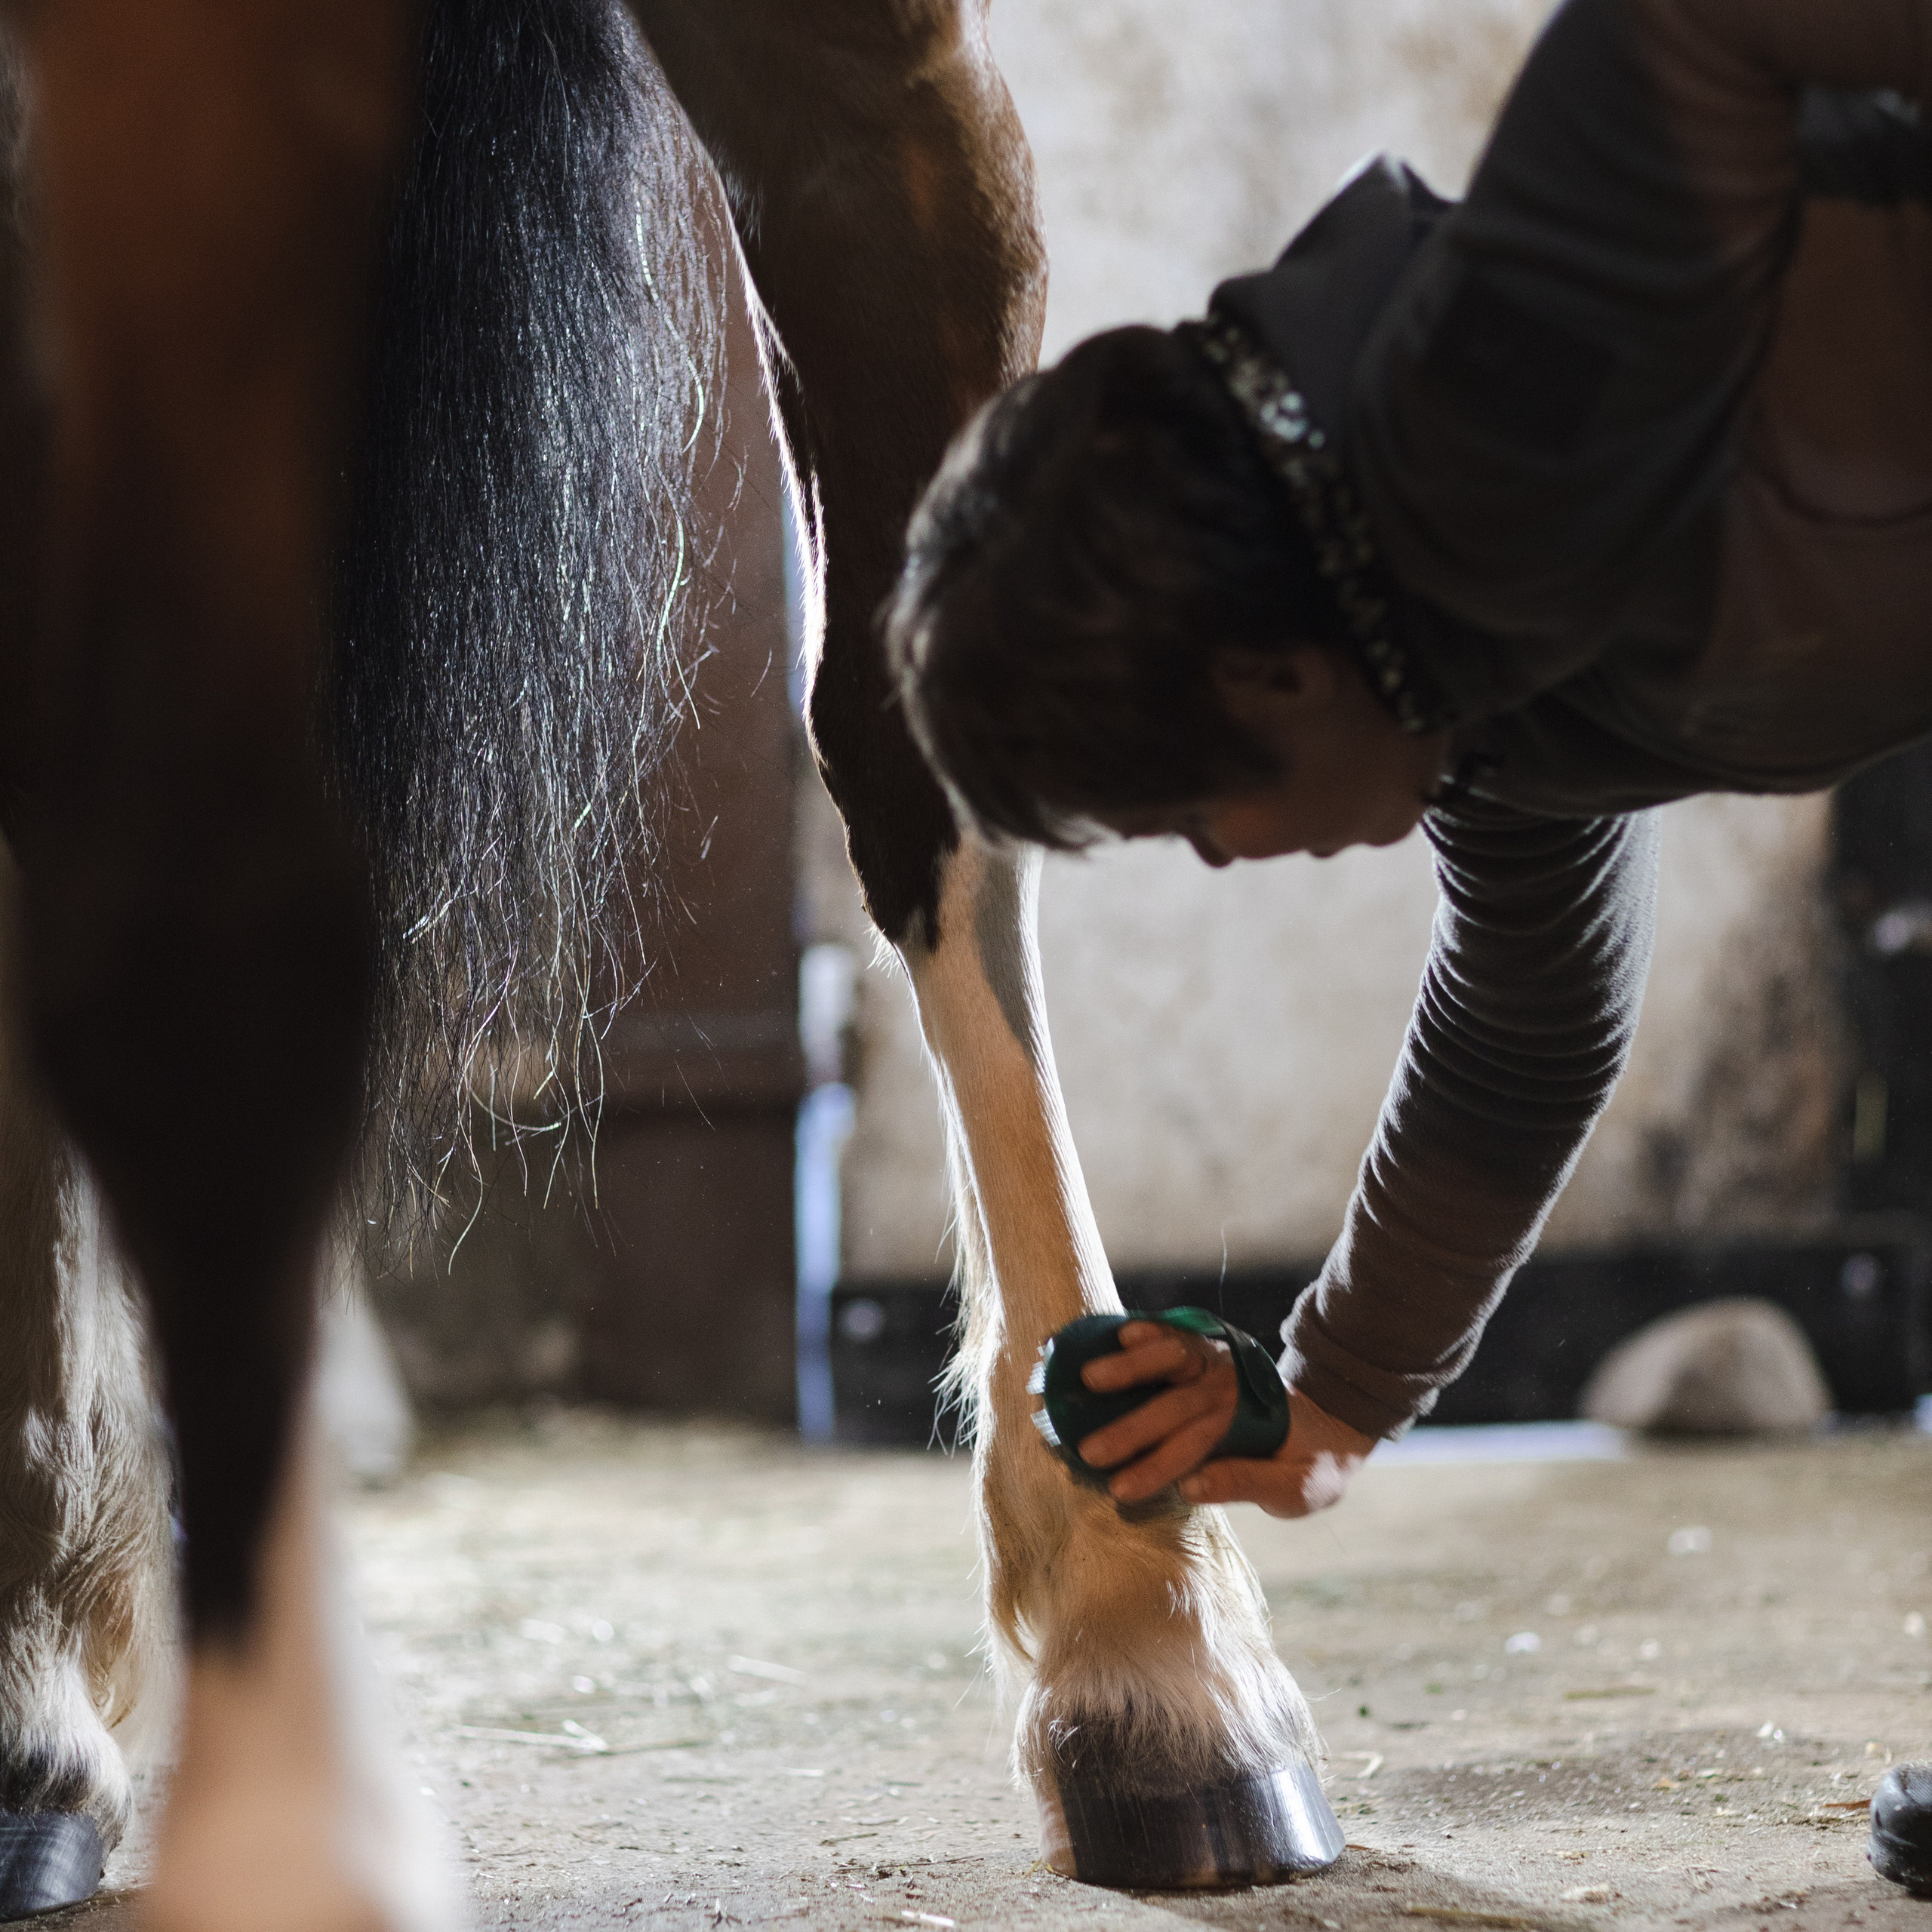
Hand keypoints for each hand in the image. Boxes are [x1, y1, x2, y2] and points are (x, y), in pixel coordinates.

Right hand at [1075, 1320, 1374, 1515]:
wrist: (1329, 1421)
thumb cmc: (1308, 1463)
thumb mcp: (1297, 1489)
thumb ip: (1246, 1483)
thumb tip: (1189, 1485)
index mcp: (1250, 1425)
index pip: (1195, 1444)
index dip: (1156, 1465)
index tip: (1120, 1489)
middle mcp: (1231, 1388)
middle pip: (1175, 1404)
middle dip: (1130, 1428)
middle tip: (1089, 1450)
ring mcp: (1219, 1364)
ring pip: (1175, 1357)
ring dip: (1132, 1366)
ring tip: (1089, 1377)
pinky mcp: (1208, 1352)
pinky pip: (1179, 1336)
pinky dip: (1152, 1330)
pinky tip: (1123, 1332)